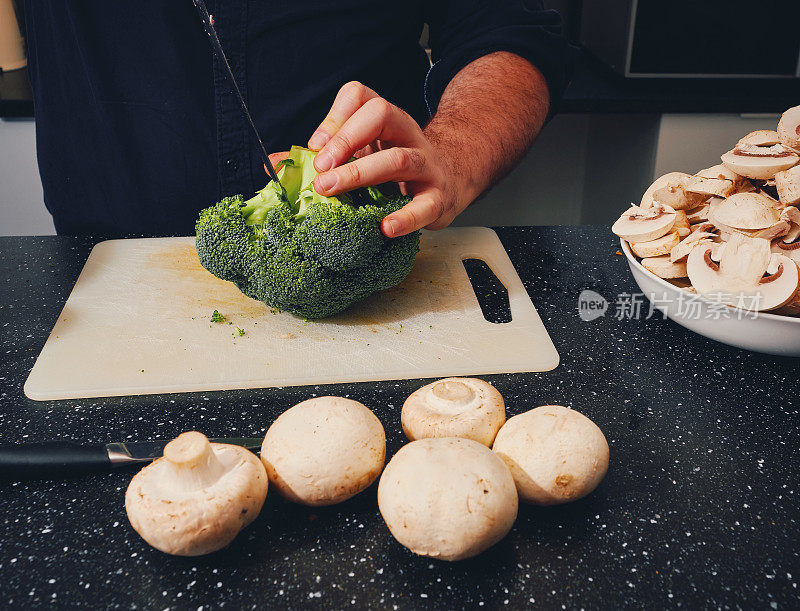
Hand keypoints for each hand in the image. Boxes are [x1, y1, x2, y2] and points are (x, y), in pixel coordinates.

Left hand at [306, 82, 473, 237]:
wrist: (450, 180)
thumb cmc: (395, 169)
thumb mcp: (360, 155)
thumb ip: (320, 158)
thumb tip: (274, 165)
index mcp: (385, 120)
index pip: (361, 97)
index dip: (335, 119)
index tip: (315, 148)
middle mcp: (407, 134)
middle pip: (381, 114)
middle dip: (345, 139)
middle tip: (320, 169)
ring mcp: (426, 165)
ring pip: (399, 158)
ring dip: (361, 174)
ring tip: (332, 191)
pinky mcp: (438, 198)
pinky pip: (424, 205)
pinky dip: (405, 218)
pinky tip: (385, 227)